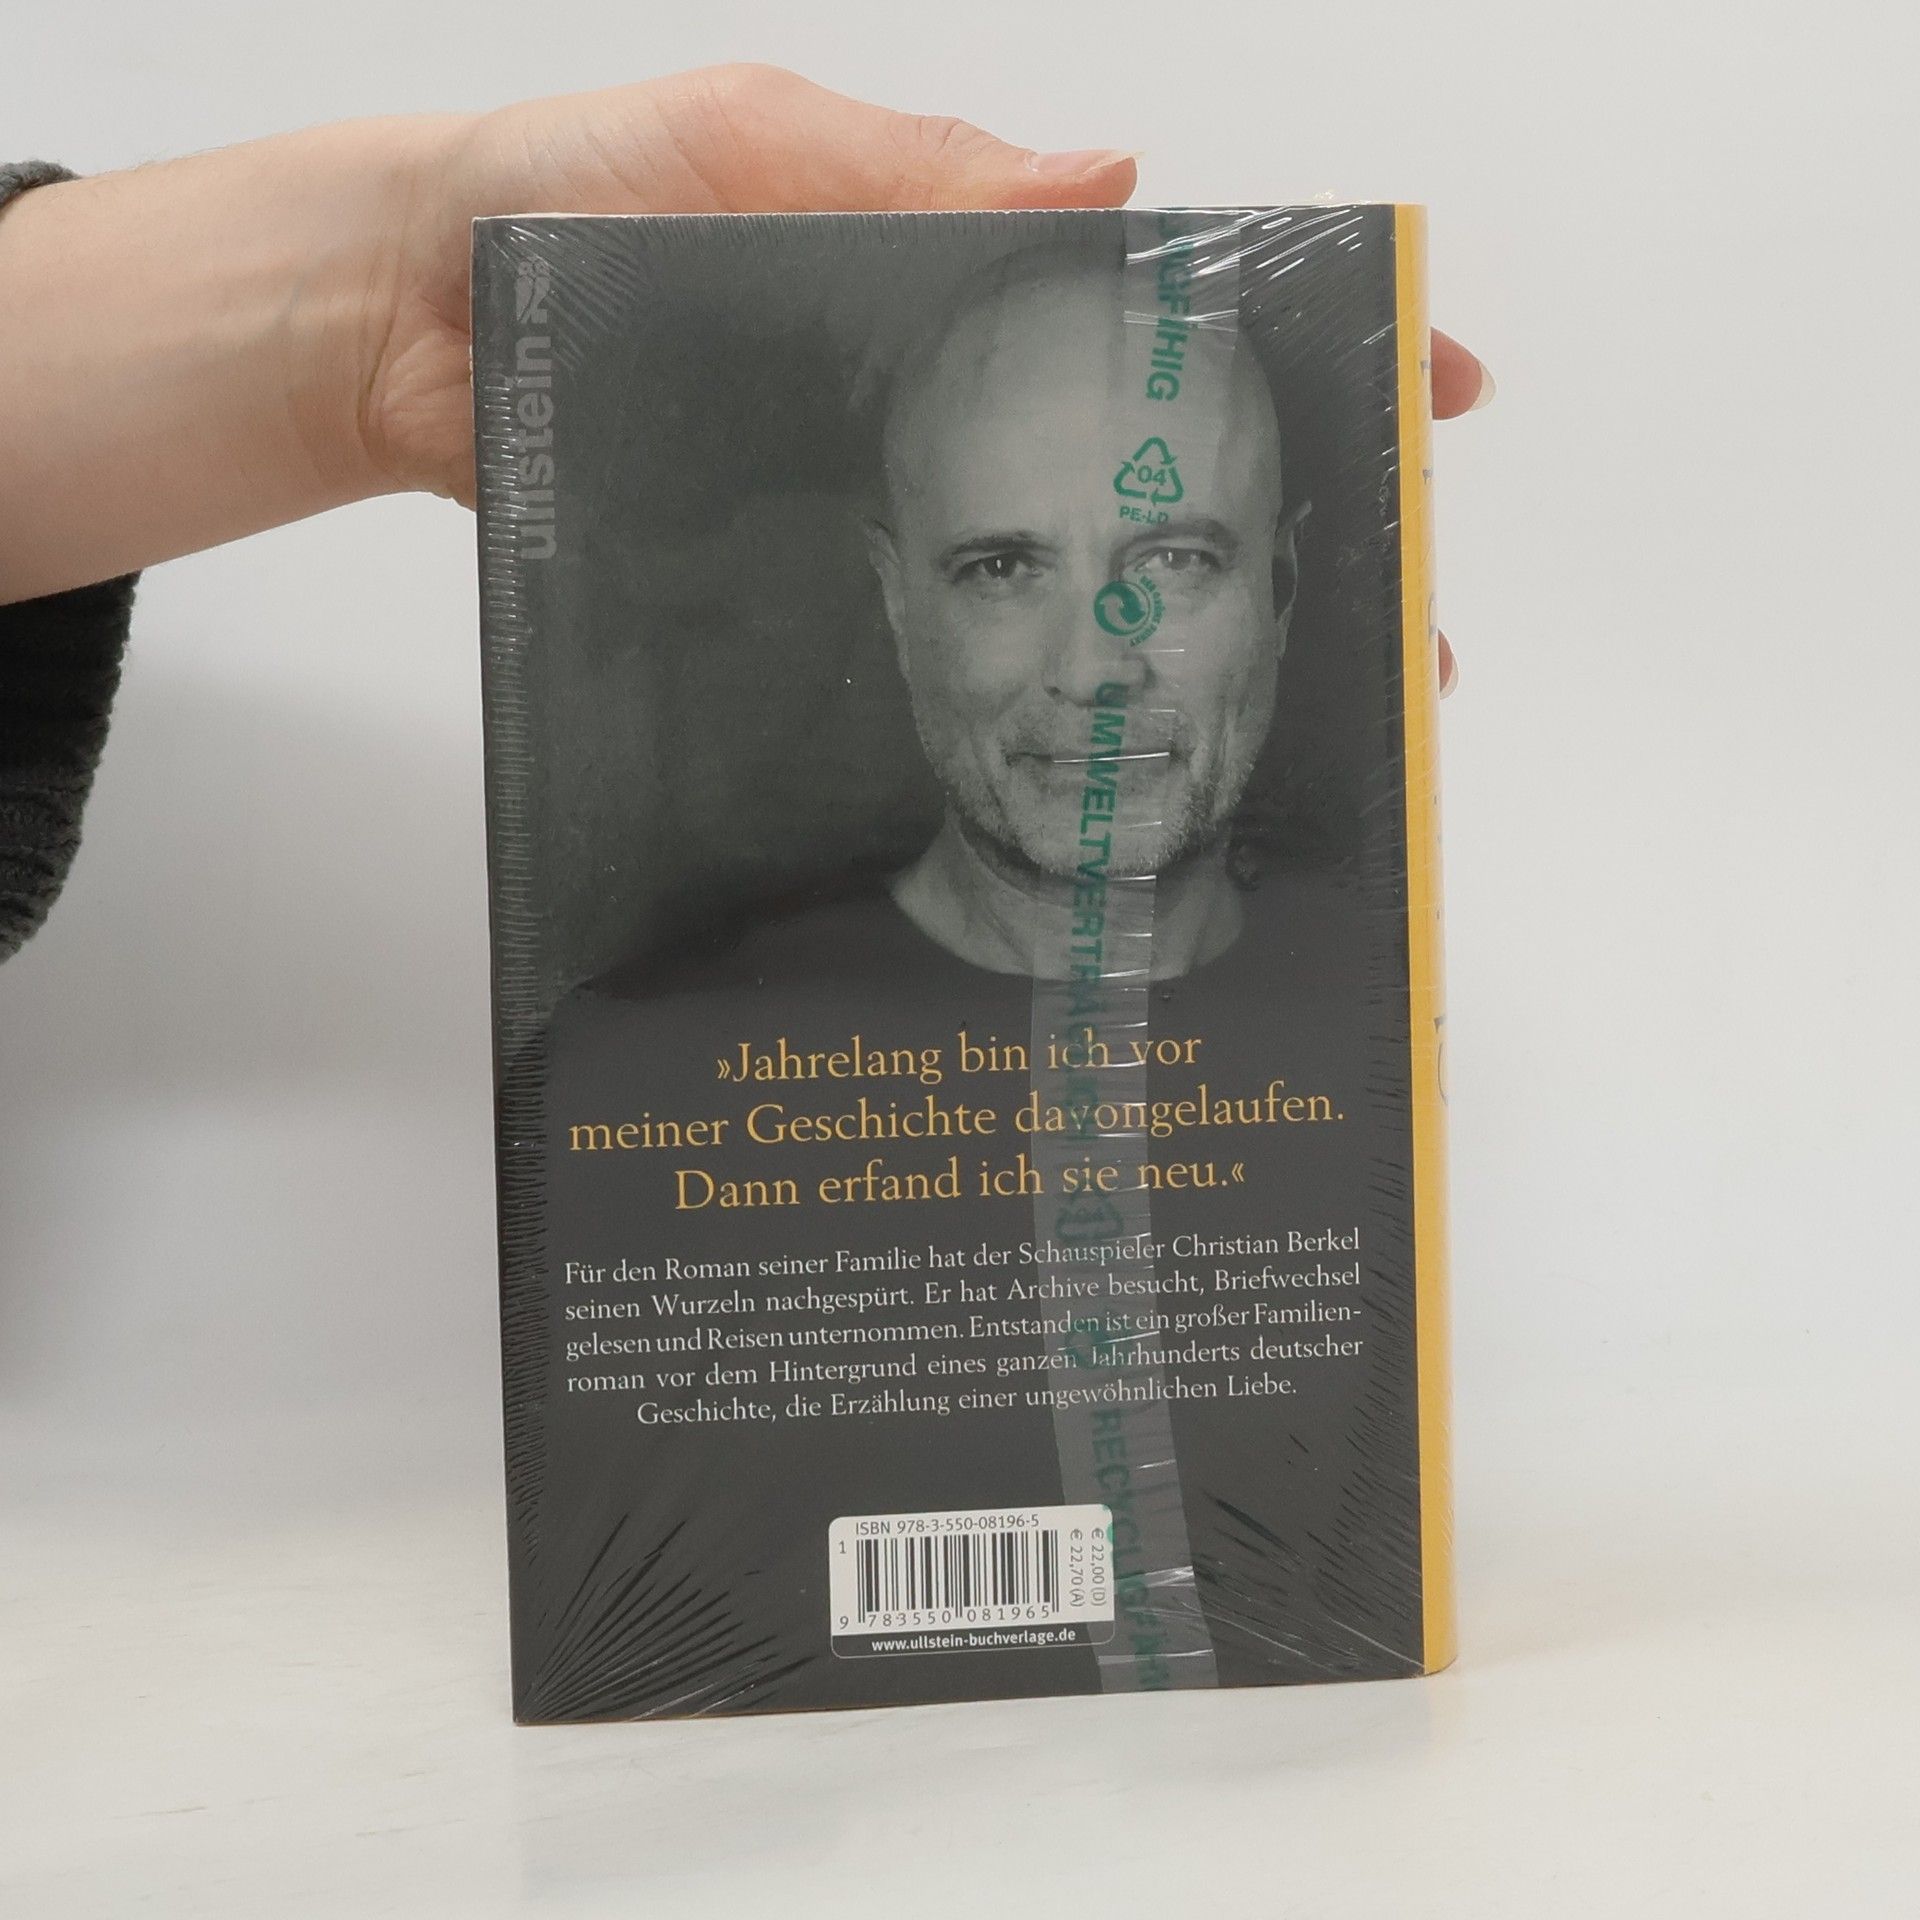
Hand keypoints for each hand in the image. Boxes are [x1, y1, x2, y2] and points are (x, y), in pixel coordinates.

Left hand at [0, 61, 1492, 655]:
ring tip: (1313, 726)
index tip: (1435, 391)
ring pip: (1082, 576)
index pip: (1168, 307)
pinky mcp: (822, 583)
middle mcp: (950, 396)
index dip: (1310, 344)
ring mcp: (897, 500)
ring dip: (1207, 650)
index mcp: (955, 270)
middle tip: (1406, 632)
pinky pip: (955, 641)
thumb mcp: (745, 146)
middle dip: (1305, 536)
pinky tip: (1127, 762)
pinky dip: (1050, 698)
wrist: (412, 331)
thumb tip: (1109, 183)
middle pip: (1161, 467)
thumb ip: (914, 170)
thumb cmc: (565, 204)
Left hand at [332, 66, 1139, 509]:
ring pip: (897, 499)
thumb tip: (1104, 176)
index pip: (1007, 294)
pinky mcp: (728, 529)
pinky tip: (902, 598)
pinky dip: (844, 574)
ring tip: (1044, 569)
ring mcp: (784, 450)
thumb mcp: (756, 131)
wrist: (405, 308)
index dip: (1086, 330)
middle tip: (1127, 501)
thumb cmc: (561, 181)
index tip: (1169, 375)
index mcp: (860, 252)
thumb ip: (913, 164)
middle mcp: (836, 361)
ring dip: (948, 523)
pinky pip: (806, 560)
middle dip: (1037, 453)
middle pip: (968, 415)